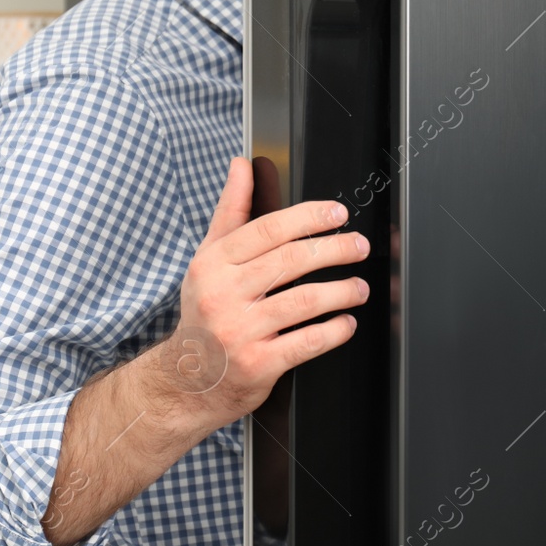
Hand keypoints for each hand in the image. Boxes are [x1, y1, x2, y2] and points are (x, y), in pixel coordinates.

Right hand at [143, 157, 367, 432]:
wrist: (187, 379)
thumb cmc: (205, 312)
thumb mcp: (209, 259)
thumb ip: (231, 211)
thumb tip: (241, 165)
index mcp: (213, 264)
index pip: (268, 230)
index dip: (308, 218)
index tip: (337, 214)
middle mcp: (223, 295)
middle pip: (290, 261)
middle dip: (334, 250)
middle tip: (358, 246)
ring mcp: (239, 331)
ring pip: (303, 301)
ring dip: (341, 291)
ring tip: (358, 287)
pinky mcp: (257, 364)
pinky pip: (306, 342)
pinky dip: (333, 331)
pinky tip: (346, 323)